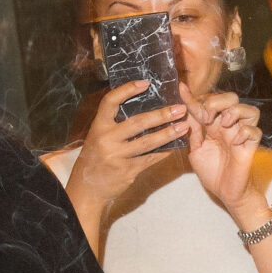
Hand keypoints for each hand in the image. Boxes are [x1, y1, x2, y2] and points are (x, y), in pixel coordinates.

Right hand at [68, 79, 189, 209]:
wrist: (87, 189)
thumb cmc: (95, 158)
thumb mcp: (99, 137)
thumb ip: (114, 124)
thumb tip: (143, 107)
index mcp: (98, 126)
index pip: (110, 101)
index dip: (127, 90)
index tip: (146, 83)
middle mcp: (106, 139)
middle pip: (138, 122)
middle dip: (162, 115)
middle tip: (179, 108)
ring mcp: (117, 155)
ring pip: (148, 142)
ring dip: (168, 133)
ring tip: (184, 126)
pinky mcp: (128, 170)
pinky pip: (151, 158)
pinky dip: (165, 151)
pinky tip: (176, 145)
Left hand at [184, 89, 267, 219]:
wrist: (225, 193)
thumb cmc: (212, 172)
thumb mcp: (195, 150)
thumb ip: (192, 131)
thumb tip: (184, 111)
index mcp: (214, 125)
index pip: (208, 102)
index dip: (195, 96)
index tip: (181, 89)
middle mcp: (229, 126)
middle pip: (231, 98)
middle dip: (217, 102)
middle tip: (206, 118)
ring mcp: (241, 135)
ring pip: (249, 110)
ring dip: (234, 112)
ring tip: (223, 124)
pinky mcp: (250, 147)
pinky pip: (255, 131)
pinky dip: (245, 132)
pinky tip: (235, 141)